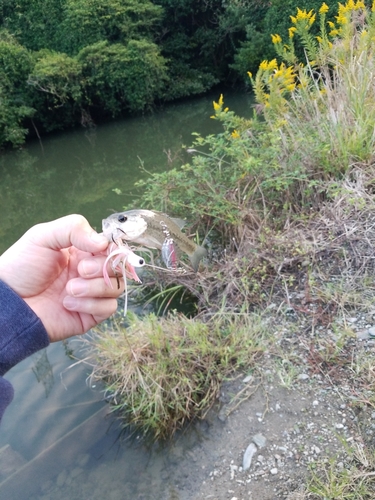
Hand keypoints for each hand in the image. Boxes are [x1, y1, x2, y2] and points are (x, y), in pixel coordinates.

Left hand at [0, 214, 123, 341]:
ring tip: (69, 290)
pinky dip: (91, 304)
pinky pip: (108, 308)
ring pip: (117, 287)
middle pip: (118, 267)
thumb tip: (104, 242)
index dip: (112, 248)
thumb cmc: (21, 267)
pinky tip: (68, 303)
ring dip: (95, 287)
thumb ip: (73, 229)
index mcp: (82, 251)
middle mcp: (90, 272)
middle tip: (80, 270)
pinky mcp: (89, 315)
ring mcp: (91, 294)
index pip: (112, 247)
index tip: (98, 250)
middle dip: (102, 268)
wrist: (8, 303)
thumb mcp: (42, 237)